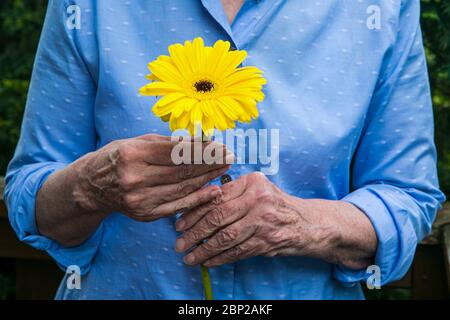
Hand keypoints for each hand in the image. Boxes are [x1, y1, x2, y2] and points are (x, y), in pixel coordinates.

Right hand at [73, 133, 232, 221]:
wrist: (91, 186)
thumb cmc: (117, 157)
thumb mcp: (137, 142)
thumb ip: (168, 143)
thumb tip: (200, 140)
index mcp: (132, 155)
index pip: (176, 152)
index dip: (201, 149)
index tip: (220, 145)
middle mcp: (135, 178)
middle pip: (182, 170)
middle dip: (210, 162)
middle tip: (229, 156)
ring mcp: (139, 199)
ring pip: (182, 188)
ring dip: (207, 178)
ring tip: (224, 169)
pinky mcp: (144, 214)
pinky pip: (177, 206)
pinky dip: (197, 198)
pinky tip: (213, 190)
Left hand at [175, 172, 376, 268]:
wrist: (307, 223)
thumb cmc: (275, 204)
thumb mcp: (257, 189)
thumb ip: (232, 192)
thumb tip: (196, 206)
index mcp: (252, 182)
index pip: (216, 197)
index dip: (194, 212)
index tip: (179, 223)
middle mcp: (258, 199)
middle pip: (218, 217)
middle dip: (195, 232)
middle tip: (180, 243)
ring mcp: (263, 221)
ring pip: (226, 238)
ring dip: (204, 250)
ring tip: (190, 257)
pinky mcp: (267, 241)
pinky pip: (238, 252)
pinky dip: (220, 258)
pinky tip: (208, 262)